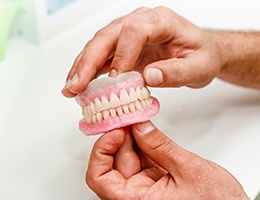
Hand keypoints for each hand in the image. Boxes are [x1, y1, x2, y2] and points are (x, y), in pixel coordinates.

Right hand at [62, 6, 221, 97]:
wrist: (200, 52)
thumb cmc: (201, 56)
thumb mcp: (198, 67)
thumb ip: (176, 72)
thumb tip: (149, 76)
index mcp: (160, 21)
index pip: (134, 31)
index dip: (123, 53)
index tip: (117, 77)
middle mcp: (140, 22)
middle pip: (107, 36)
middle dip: (89, 61)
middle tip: (76, 86)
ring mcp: (128, 35)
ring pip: (98, 46)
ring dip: (82, 67)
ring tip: (71, 89)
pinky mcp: (123, 48)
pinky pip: (102, 57)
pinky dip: (89, 71)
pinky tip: (79, 84)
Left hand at [86, 121, 248, 199]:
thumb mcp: (189, 170)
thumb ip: (160, 146)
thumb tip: (140, 126)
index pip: (99, 178)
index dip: (101, 151)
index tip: (115, 131)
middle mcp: (137, 195)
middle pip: (114, 162)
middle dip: (120, 136)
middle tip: (128, 115)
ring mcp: (146, 187)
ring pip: (128, 157)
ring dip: (132, 136)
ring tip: (138, 117)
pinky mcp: (155, 178)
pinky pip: (142, 157)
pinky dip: (143, 141)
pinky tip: (146, 128)